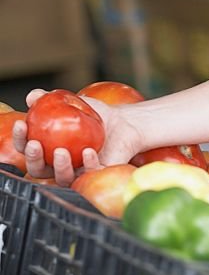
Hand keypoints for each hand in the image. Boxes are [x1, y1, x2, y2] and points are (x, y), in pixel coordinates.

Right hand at [13, 89, 145, 186]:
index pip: (26, 148)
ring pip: (62, 178)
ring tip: (60, 151)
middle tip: (36, 144)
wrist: (123, 121)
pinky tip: (88, 152)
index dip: (20, 139)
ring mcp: (77, 173)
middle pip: (38, 170)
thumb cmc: (94, 114)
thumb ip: (49, 99)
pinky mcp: (96, 176)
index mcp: (48, 149)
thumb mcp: (70, 102)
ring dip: (59, 167)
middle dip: (33, 159)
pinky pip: (89, 174)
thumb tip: (32, 95)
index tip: (22, 124)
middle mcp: (58, 165)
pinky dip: (88, 164)